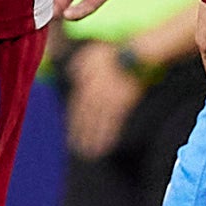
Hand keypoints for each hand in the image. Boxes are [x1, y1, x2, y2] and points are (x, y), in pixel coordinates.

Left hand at [65, 38, 144, 158]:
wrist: (134, 53)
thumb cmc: (114, 52)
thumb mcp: (92, 54)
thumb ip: (79, 66)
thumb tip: (71, 74)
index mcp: (87, 83)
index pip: (77, 106)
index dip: (74, 122)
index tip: (72, 135)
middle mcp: (95, 94)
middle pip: (87, 118)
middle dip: (83, 134)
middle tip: (79, 149)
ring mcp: (109, 100)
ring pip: (99, 123)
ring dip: (94, 139)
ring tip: (92, 153)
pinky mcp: (123, 103)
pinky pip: (114, 122)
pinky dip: (109, 135)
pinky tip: (107, 145)